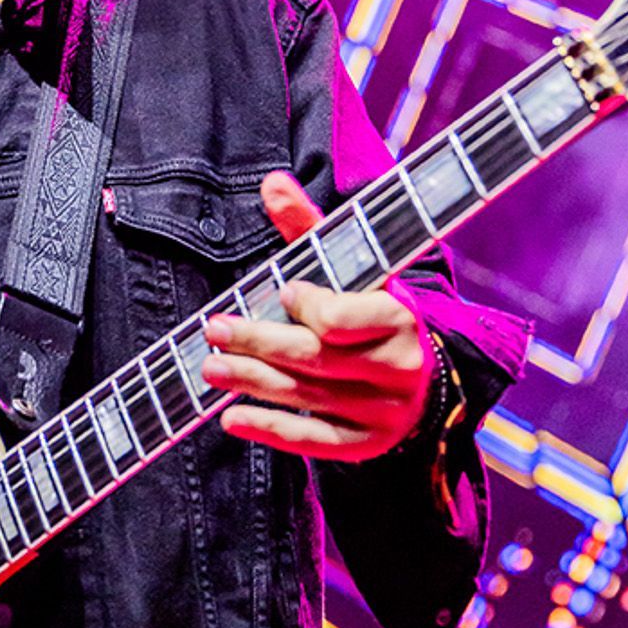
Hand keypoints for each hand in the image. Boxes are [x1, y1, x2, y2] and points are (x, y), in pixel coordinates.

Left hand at [205, 170, 433, 461]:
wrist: (417, 373)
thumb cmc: (369, 308)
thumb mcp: (350, 267)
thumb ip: (310, 227)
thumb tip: (272, 183)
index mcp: (398, 316)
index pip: (346, 318)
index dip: (312, 306)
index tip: (284, 292)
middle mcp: (398, 367)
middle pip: (317, 359)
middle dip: (259, 342)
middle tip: (214, 329)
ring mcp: (384, 411)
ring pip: (309, 398)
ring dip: (252, 383)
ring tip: (210, 367)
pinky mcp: (366, 444)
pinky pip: (315, 442)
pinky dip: (271, 430)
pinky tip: (232, 418)